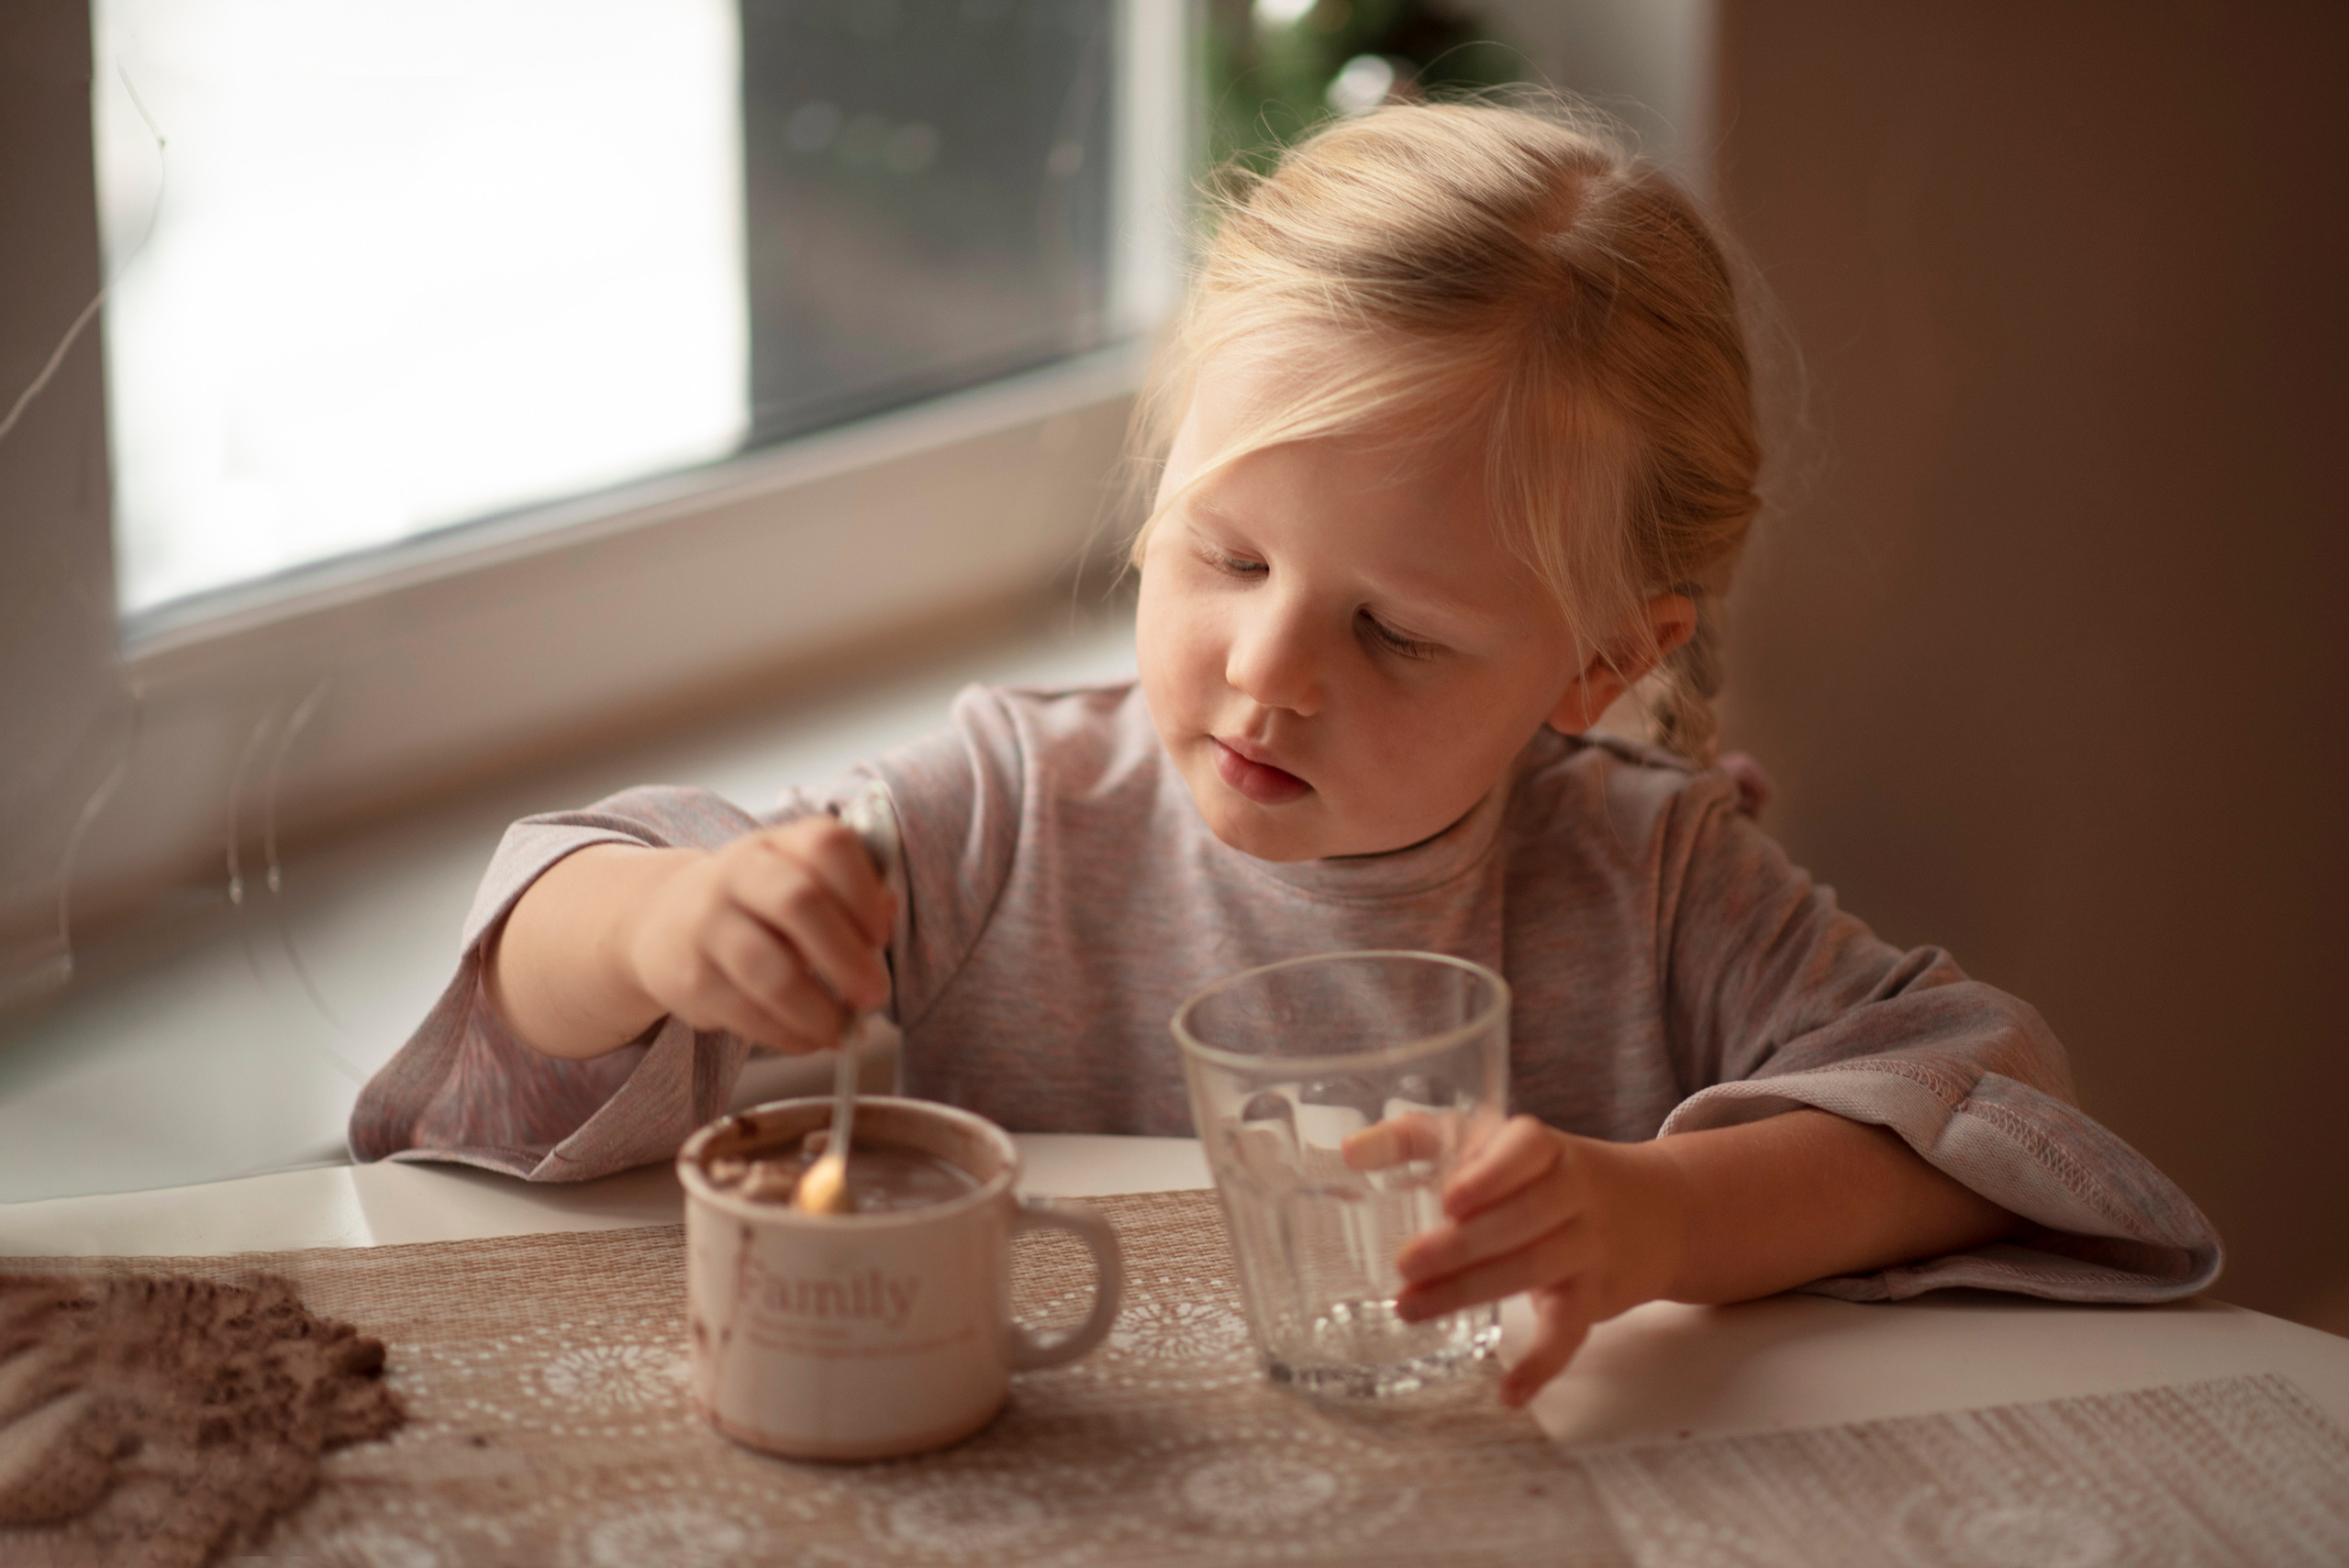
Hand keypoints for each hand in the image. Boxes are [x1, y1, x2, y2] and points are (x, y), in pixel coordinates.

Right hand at [620, 815, 894, 1053]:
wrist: (665, 919)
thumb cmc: (760, 904)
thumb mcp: (801, 880)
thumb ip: (851, 892)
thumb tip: (888, 912)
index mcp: (779, 843)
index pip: (827, 845)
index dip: (863, 892)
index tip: (881, 936)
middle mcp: (737, 873)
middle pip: (798, 903)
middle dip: (847, 957)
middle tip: (875, 995)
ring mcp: (708, 925)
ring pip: (770, 972)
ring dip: (819, 1010)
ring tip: (845, 1030)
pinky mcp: (691, 980)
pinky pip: (747, 1015)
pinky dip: (790, 1035)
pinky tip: (812, 1038)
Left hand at [1354, 1114, 1691, 1407]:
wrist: (1655, 1211)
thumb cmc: (1543, 1173)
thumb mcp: (1494, 1143)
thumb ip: (1421, 1139)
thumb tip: (1349, 1149)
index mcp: (1544, 1147)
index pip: (1526, 1149)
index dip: (1490, 1175)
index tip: (1449, 1198)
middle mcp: (1574, 1191)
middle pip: (1522, 1217)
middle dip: (1461, 1244)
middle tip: (1405, 1264)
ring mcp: (1588, 1246)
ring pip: (1534, 1269)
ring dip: (1470, 1293)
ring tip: (1411, 1308)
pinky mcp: (1594, 1296)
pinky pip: (1570, 1333)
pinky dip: (1541, 1365)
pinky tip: (1508, 1394)